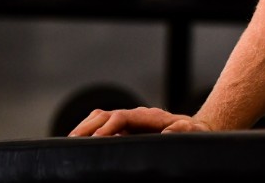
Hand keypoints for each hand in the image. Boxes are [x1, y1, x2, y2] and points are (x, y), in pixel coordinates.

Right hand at [68, 107, 212, 136]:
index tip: (96, 138)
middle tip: (71, 143)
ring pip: (99, 120)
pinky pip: (102, 130)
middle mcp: (135, 116)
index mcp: (149, 116)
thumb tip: (169, 130)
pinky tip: (79, 148)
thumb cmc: (195, 132)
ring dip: (83, 130)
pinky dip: (88, 135)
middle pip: (105, 115)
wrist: (195, 131)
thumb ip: (185, 129)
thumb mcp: (195, 131)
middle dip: (87, 127)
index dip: (108, 126)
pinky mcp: (125, 132)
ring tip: (68, 145)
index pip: (122, 116)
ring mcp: (128, 123)